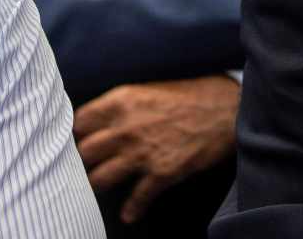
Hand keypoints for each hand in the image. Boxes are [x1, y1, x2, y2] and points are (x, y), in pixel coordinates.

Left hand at [73, 75, 239, 223]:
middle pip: (84, 152)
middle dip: (82, 161)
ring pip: (100, 178)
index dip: (76, 133)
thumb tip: (101, 119)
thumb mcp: (148, 88)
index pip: (80, 121)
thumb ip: (122, 104)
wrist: (226, 109)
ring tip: (98, 188)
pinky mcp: (161, 173)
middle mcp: (125, 127)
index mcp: (120, 101)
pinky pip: (137, 198)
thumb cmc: (191, 93)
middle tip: (84, 166)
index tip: (78, 140)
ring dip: (98, 185)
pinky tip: (129, 215)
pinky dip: (132, 210)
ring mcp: (142, 153)